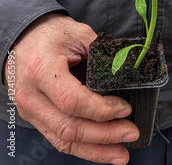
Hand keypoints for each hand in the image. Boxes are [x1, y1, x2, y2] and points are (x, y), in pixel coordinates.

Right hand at [5, 13, 138, 164]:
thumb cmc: (52, 34)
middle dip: (104, 135)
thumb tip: (129, 72)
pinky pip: (59, 139)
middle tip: (131, 133)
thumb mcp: (79, 34)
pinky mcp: (36, 118)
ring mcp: (31, 110)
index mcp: (42, 69)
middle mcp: (31, 95)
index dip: (101, 109)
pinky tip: (103, 152)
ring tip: (122, 153)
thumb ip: (103, 54)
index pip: (71, 101)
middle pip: (69, 126)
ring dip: (96, 150)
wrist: (24, 38)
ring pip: (63, 140)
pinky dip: (83, 148)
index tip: (125, 108)